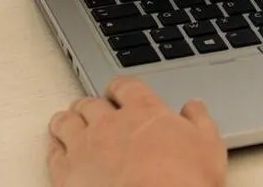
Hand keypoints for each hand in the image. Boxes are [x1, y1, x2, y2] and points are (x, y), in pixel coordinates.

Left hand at [48, 77, 227, 186]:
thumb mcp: (209, 146)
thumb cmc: (182, 183)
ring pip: (67, 122)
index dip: (119, 88)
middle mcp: (110, 123)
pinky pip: (53, 154)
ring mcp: (85, 148)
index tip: (118, 92)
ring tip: (67, 121)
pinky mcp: (68, 175)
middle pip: (91, 103)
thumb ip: (199, 120)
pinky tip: (56, 149)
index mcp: (143, 110)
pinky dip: (54, 148)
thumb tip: (194, 107)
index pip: (125, 85)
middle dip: (91, 104)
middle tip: (92, 108)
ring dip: (68, 119)